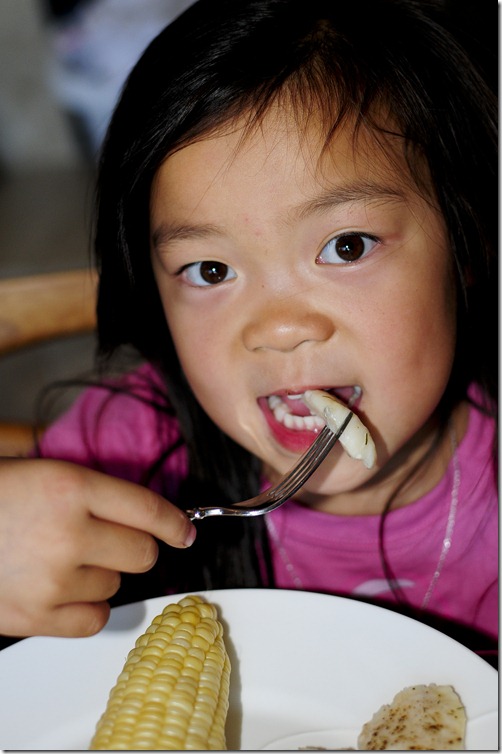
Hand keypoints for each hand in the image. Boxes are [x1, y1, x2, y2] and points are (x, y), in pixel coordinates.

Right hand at [0, 458, 195, 638]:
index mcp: (72, 487)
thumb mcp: (47, 474)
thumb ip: (96, 494)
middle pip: (142, 554)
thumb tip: (148, 519)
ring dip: (101, 575)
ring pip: (117, 587)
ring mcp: (53, 580)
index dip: (175, 524)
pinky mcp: (36, 618)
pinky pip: (95, 620)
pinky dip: (86, 608)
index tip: (184, 533)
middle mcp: (69, 534)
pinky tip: (61, 590)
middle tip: (104, 541)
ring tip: (60, 560)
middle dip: (133, 547)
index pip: (149, 510)